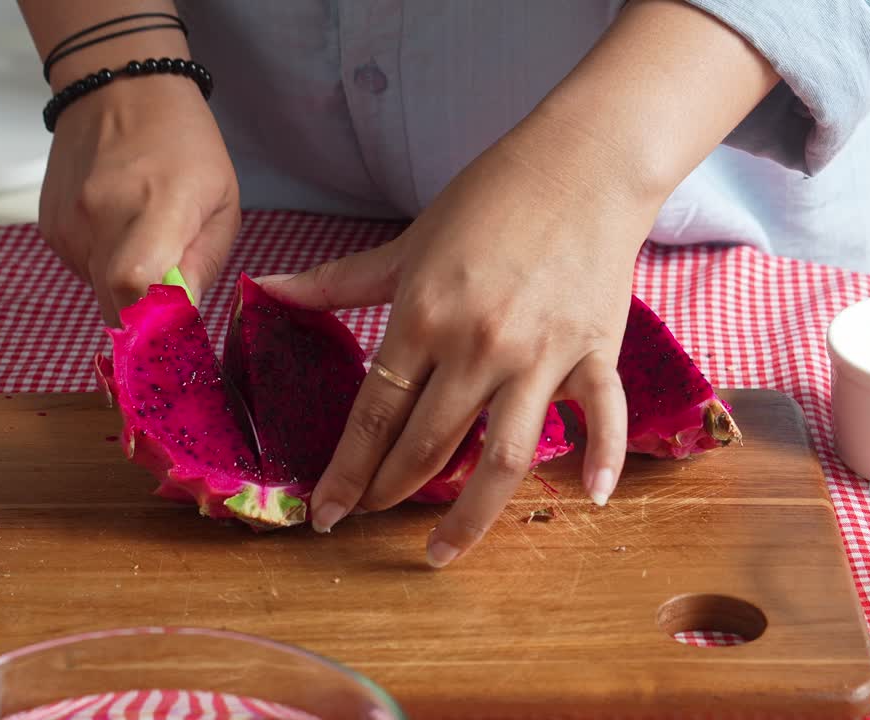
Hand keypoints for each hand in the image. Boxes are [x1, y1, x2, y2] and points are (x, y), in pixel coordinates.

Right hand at [38, 74, 240, 323]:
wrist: (120, 89)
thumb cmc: (184, 144)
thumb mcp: (221, 202)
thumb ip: (203, 263)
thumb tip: (182, 317)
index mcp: (155, 206)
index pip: (134, 283)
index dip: (153, 319)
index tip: (176, 325)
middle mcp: (101, 217)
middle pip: (115, 306)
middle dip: (148, 317)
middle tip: (172, 292)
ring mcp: (69, 224)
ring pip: (99, 293)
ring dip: (127, 287)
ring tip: (146, 238)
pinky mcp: (50, 228)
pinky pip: (82, 271)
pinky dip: (105, 266)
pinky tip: (120, 228)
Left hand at [261, 126, 659, 567]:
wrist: (581, 162)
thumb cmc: (491, 196)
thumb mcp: (408, 240)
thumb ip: (339, 281)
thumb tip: (268, 289)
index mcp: (424, 316)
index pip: (374, 414)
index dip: (346, 471)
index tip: (325, 513)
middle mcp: (479, 345)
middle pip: (429, 445)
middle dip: (392, 492)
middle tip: (371, 516)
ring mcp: (541, 353)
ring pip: (505, 456)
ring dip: (472, 516)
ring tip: (442, 551)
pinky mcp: (595, 351)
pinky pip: (600, 416)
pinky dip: (599, 458)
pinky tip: (590, 500)